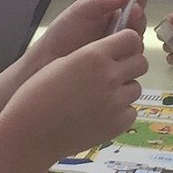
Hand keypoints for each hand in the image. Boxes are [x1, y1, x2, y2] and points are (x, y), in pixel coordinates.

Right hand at [9, 28, 146, 162]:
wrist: (31, 133)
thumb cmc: (38, 95)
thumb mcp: (63, 62)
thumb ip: (92, 55)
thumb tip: (113, 53)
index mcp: (94, 55)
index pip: (131, 39)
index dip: (126, 44)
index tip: (119, 50)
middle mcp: (110, 76)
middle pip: (141, 62)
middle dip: (130, 66)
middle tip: (112, 75)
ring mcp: (116, 101)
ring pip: (136, 88)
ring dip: (123, 90)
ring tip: (99, 98)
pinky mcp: (118, 124)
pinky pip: (130, 111)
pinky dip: (120, 112)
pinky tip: (99, 114)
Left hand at [28, 0, 142, 71]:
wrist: (46, 61)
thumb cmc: (61, 34)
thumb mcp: (79, 11)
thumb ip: (100, 1)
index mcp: (110, 15)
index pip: (131, 6)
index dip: (139, 0)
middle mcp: (117, 32)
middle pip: (138, 24)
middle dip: (138, 17)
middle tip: (134, 12)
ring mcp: (118, 51)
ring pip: (137, 43)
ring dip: (135, 36)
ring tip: (127, 32)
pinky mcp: (116, 68)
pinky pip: (130, 62)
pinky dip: (130, 56)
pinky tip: (125, 52)